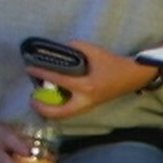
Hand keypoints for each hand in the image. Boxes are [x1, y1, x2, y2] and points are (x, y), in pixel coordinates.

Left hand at [27, 36, 159, 117]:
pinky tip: (54, 99)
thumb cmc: (114, 63)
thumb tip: (61, 48)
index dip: (41, 73)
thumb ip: (75, 48)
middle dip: (42, 107)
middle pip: (58, 112)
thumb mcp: (94, 51)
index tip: (29, 68)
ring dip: (50, 110)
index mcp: (85, 86)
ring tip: (40, 100)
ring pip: (64, 115)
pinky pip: (70, 111)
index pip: (57, 79)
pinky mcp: (90, 105)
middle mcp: (85, 100)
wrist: (133, 76)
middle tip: (32, 98)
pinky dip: (59, 108)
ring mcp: (88, 105)